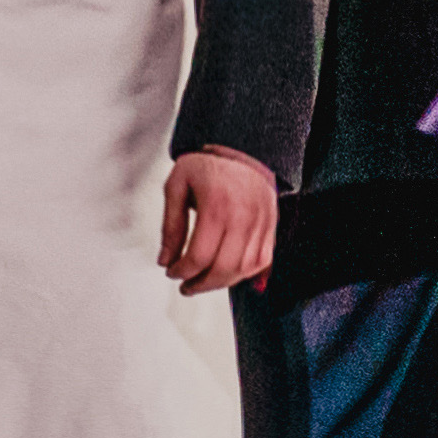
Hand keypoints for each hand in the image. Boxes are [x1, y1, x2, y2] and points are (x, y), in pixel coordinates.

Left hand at [160, 145, 278, 294]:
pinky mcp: (272, 229)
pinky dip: (245, 275)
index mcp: (217, 206)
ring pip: (245, 269)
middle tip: (185, 286)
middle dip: (201, 284)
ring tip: (202, 283)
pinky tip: (227, 277)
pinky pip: (262, 262)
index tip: (171, 272)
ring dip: (222, 283)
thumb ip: (171, 225)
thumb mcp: (176, 186)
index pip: (200, 255)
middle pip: (224, 268)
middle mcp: (244, 219)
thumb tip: (165, 259)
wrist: (242, 151)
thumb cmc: (206, 166)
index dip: (182, 271)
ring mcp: (262, 225)